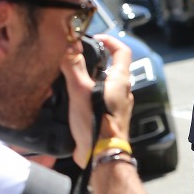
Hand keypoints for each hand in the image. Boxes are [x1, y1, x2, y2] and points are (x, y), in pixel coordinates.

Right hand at [60, 34, 133, 167]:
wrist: (102, 155)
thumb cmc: (96, 123)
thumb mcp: (81, 91)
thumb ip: (75, 67)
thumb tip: (70, 48)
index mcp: (120, 80)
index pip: (122, 51)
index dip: (110, 41)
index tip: (95, 39)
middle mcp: (123, 92)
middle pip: (113, 68)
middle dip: (96, 61)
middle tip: (77, 60)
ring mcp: (119, 106)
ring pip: (106, 86)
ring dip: (91, 80)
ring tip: (72, 80)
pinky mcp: (111, 119)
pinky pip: (102, 101)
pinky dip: (91, 96)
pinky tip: (75, 101)